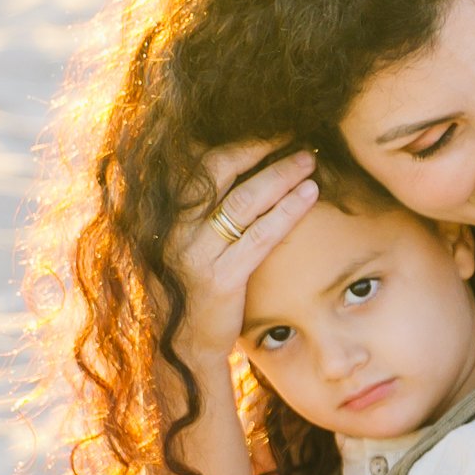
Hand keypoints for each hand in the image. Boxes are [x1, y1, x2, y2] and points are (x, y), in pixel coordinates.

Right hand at [174, 141, 319, 362]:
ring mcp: (194, 254)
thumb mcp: (186, 242)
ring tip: (309, 160)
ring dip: (280, 175)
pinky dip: (287, 211)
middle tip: (294, 135)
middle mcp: (174, 228)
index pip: (198, 161)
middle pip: (218, 170)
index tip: (268, 128)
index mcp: (164, 213)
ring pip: (243, 201)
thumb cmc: (192, 288)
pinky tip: (310, 195)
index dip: (236, 141)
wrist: (182, 347)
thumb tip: (233, 165)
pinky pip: (260, 237)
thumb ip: (200, 208)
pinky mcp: (220, 280)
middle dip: (259, 147)